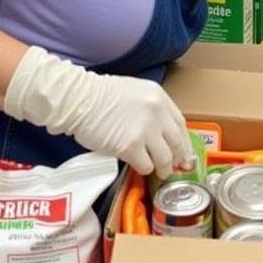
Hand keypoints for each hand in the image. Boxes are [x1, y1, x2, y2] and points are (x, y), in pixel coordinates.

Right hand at [4, 46, 192, 177]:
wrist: (79, 100)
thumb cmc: (100, 95)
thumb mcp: (134, 91)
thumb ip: (151, 107)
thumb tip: (160, 129)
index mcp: (159, 96)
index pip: (180, 124)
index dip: (183, 141)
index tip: (182, 151)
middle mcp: (156, 113)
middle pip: (177, 143)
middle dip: (177, 158)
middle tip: (174, 166)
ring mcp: (144, 131)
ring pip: (165, 158)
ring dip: (163, 168)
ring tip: (158, 171)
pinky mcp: (130, 147)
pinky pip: (146, 166)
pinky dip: (144, 169)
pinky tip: (139, 167)